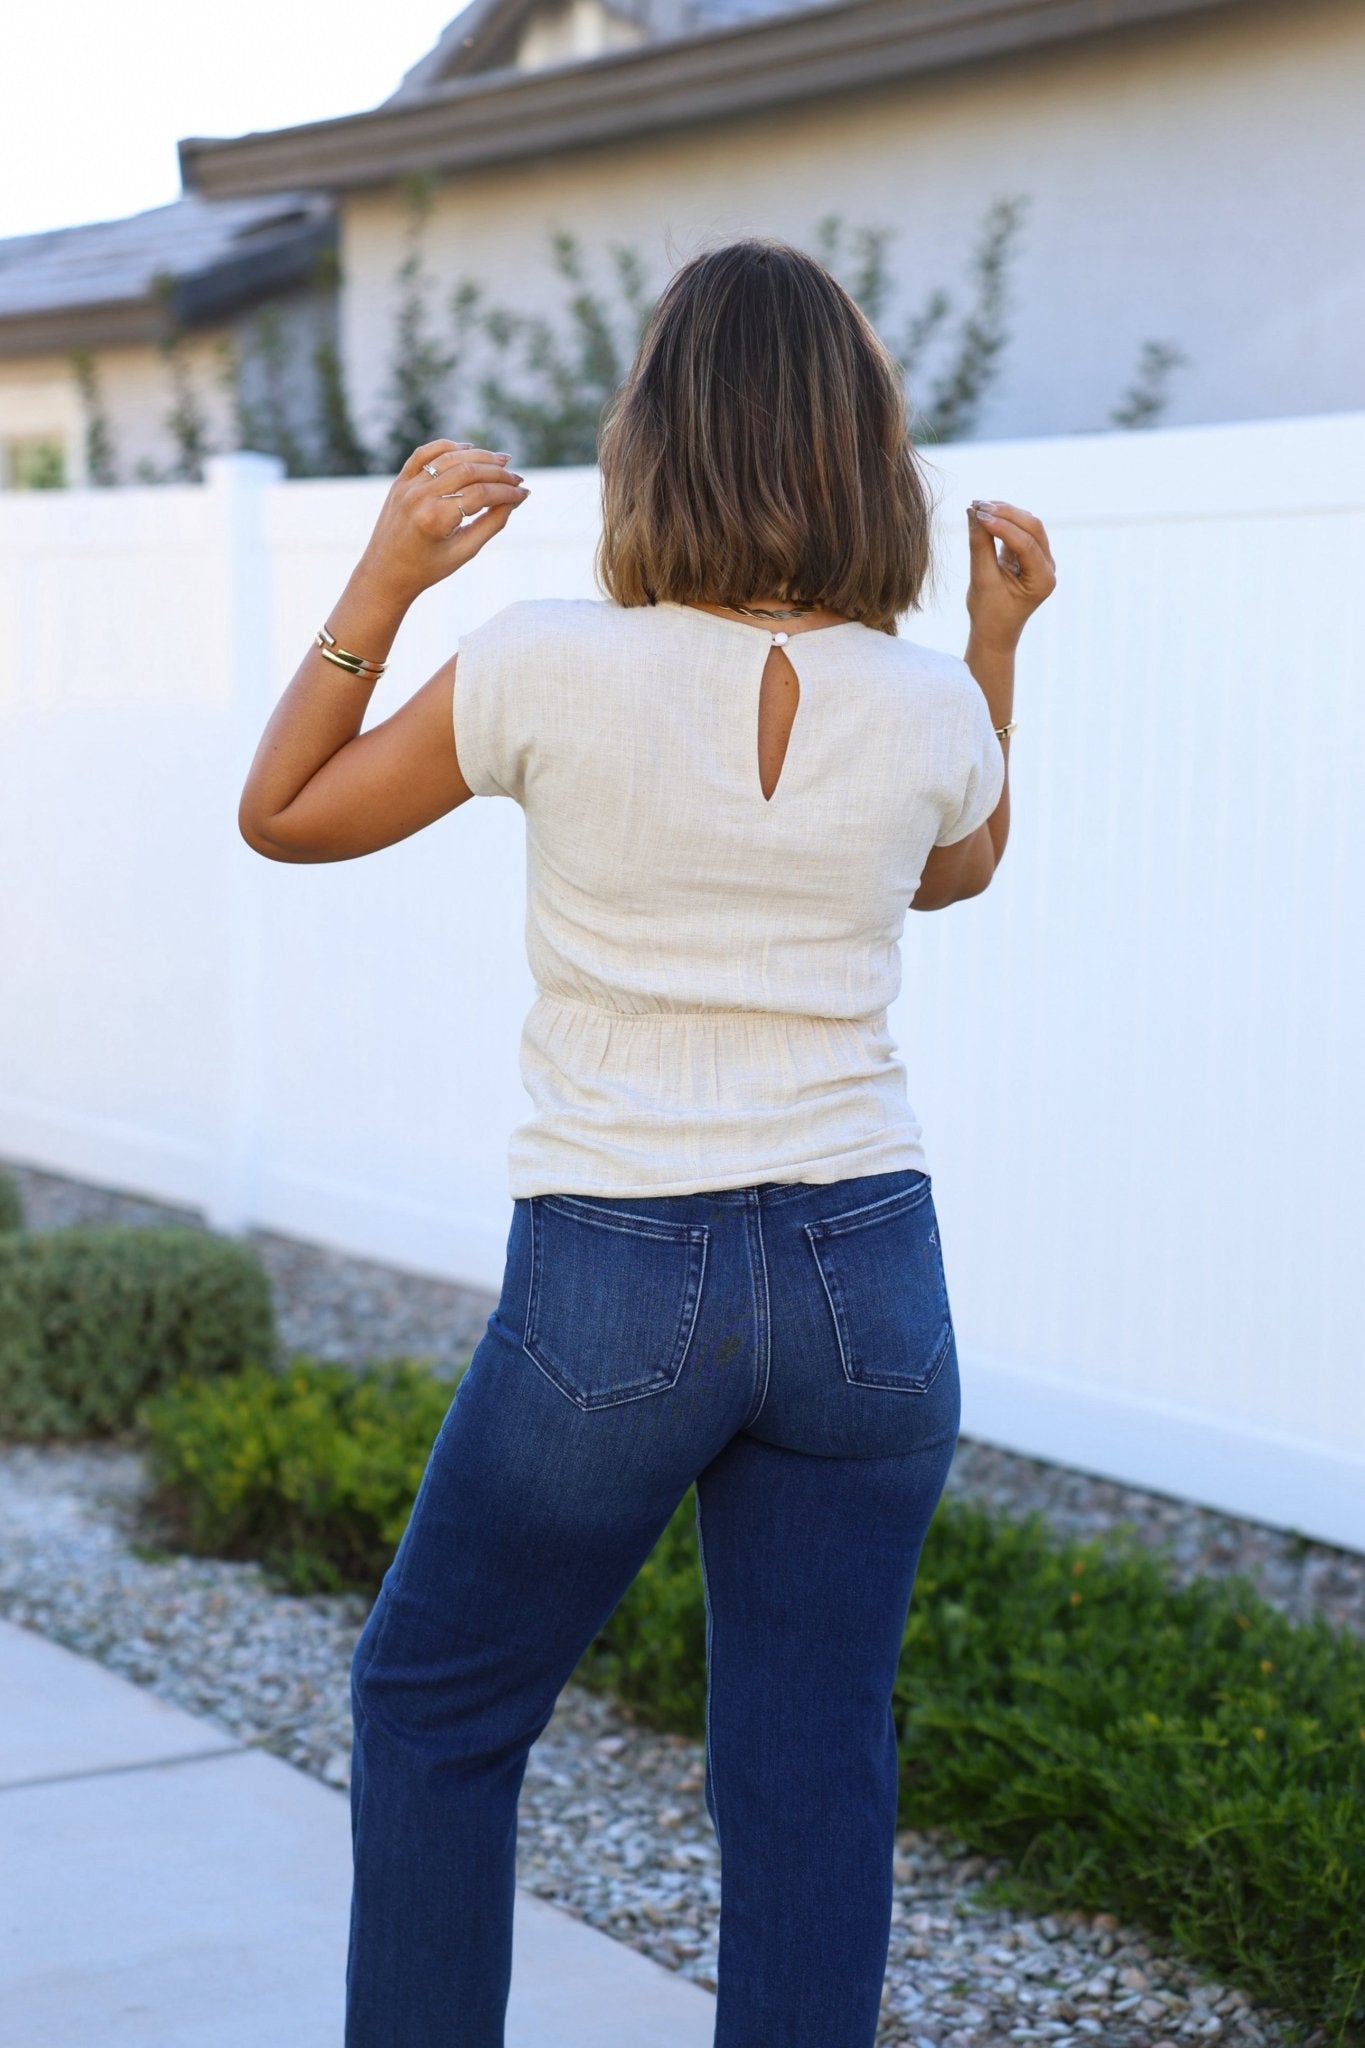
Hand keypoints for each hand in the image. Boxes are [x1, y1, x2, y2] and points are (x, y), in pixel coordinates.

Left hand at [356, 439, 529, 602]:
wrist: (386, 573)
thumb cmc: (428, 568)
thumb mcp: (465, 551)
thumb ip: (493, 523)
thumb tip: (516, 499)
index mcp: (435, 519)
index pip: (481, 494)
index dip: (507, 492)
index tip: (524, 494)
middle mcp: (419, 497)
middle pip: (469, 470)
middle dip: (498, 473)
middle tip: (517, 478)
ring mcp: (407, 486)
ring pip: (450, 457)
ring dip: (479, 456)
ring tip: (501, 462)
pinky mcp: (400, 481)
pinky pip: (425, 453)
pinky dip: (448, 447)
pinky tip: (469, 449)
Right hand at [965, 499, 1055, 650]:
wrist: (993, 633)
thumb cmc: (988, 613)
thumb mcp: (982, 580)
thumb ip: (980, 546)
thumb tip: (973, 513)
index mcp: (1043, 580)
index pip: (1026, 543)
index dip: (1002, 526)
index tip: (977, 514)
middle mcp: (1048, 567)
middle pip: (1032, 527)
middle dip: (1005, 513)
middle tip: (977, 505)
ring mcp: (1042, 560)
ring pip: (1027, 525)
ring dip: (1004, 513)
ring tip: (976, 506)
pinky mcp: (1029, 555)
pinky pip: (1019, 530)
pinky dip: (1002, 521)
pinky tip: (983, 515)